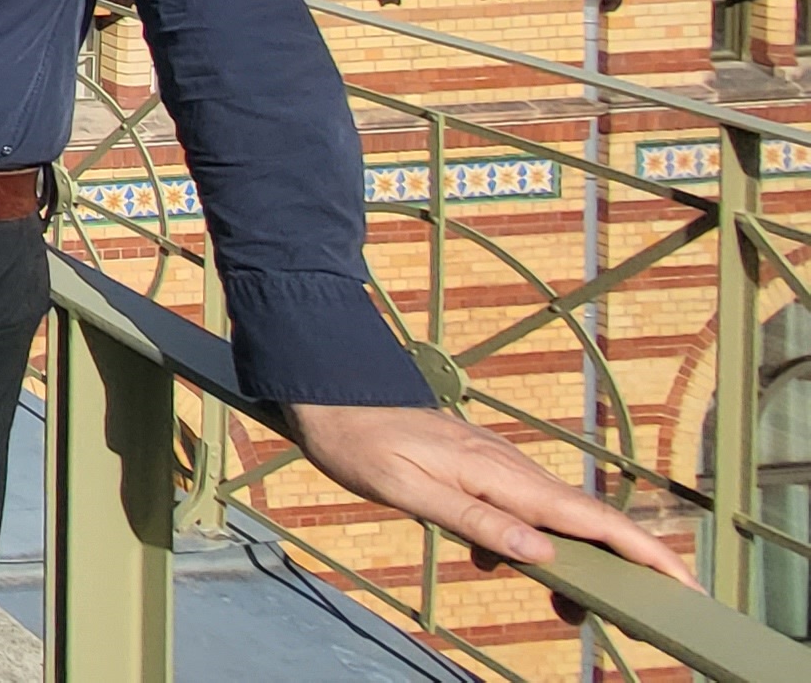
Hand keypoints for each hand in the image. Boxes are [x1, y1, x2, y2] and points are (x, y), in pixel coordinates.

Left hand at [288, 403, 696, 585]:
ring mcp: (498, 467)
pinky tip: (507, 565)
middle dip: (622, 568)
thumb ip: (475, 522)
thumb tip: (542, 555)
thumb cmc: (361, 443)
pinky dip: (529, 545)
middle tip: (632, 616)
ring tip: (575, 611)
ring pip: (555, 522)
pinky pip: (521, 512)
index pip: (590, 519)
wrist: (330, 395)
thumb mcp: (409, 490)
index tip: (680, 582)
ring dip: (574, 564)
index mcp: (502, 477)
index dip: (641, 551)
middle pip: (585, 524)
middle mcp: (511, 469)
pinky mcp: (480, 469)